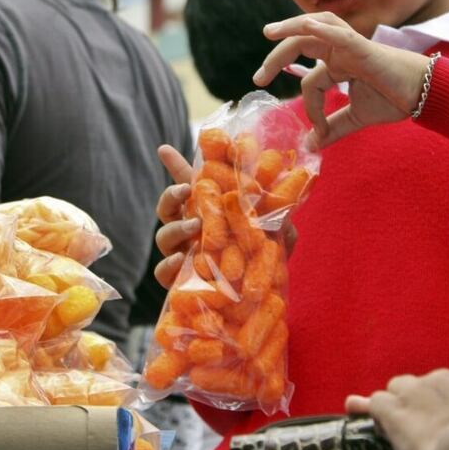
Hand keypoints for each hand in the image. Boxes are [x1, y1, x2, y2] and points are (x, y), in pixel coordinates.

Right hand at [153, 145, 297, 287]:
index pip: (188, 184)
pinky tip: (181, 260)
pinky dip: (169, 264)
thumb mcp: (276, 237)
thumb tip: (286, 215)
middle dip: (172, 195)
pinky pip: (162, 271)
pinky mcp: (178, 281)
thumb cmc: (262, 260)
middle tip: (186, 189)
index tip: (164, 148)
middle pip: (167, 207)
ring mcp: (181, 255)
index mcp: (208, 212)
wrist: (256, 301)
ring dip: (176, 228)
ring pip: (163, 236)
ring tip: (194, 226)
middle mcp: (190, 231)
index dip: (175, 165)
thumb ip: (279, 223)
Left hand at [253, 12, 431, 147]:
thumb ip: (333, 128)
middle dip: (276, 58)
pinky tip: (306, 26)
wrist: (425, 94)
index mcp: (338, 64)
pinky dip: (322, 28)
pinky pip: (341, 34)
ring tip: (268, 34)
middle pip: (301, 44)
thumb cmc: (394, 99)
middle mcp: (341, 50)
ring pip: (315, 27)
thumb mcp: (356, 118)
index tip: (317, 131)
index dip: (309, 108)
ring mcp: (351, 46)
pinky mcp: (365, 48)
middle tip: (258, 78)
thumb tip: (311, 144)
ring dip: (290, 27)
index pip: (310, 82)